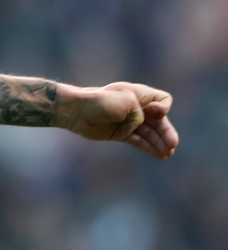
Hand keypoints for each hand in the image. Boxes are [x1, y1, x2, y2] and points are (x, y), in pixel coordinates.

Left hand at [60, 82, 178, 158]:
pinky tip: (160, 155)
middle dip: (166, 132)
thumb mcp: (127, 102)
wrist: (77, 111)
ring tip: (168, 153)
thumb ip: (140, 114)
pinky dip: (149, 147)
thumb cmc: (101, 102)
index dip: (162, 108)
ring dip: (159, 142)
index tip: (154, 113)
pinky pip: (139, 141)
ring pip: (149, 133)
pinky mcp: (120, 133)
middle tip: (173, 145)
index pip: (162, 100)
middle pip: (159, 120)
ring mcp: (129, 121)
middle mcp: (137, 108)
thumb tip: (138, 127)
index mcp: (139, 94)